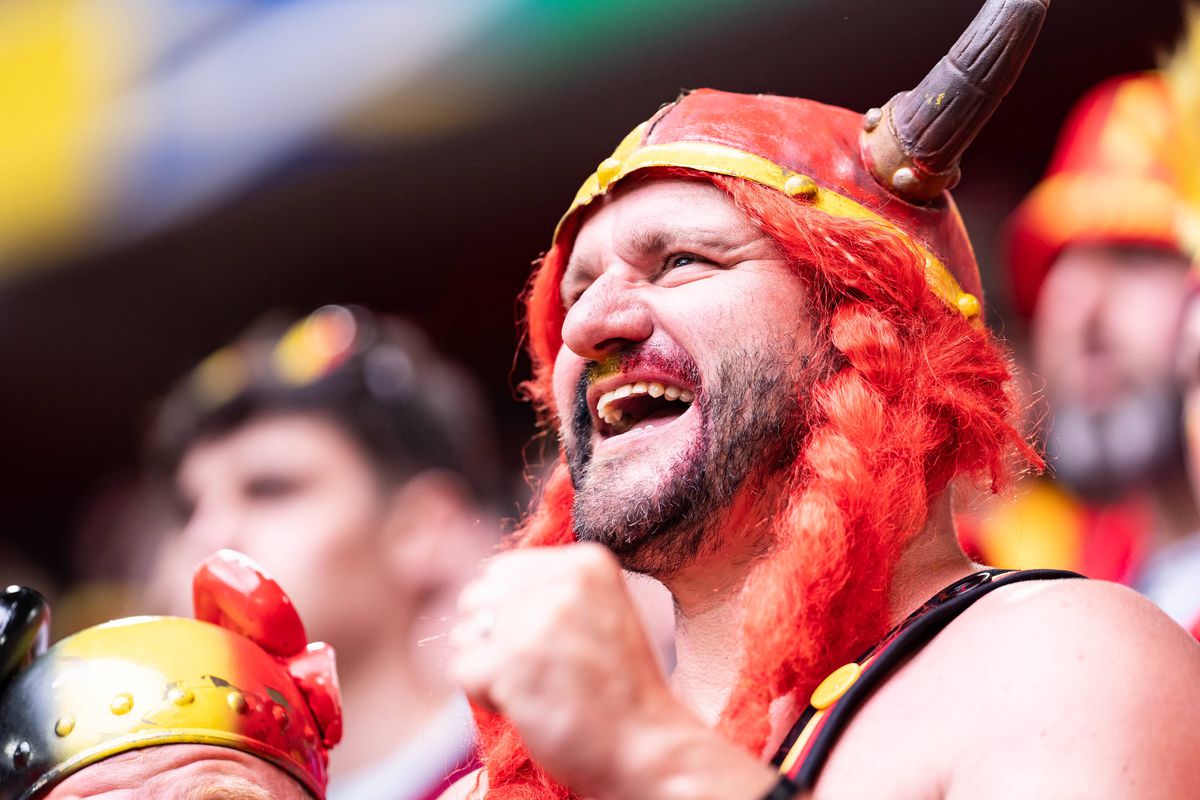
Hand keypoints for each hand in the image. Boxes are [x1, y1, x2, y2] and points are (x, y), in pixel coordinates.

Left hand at [450, 543, 777, 799]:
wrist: (647, 749)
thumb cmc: (617, 690)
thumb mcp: (598, 612)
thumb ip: (549, 590)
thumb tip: (484, 587)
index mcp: (586, 561)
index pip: (501, 571)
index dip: (511, 615)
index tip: (551, 647)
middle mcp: (562, 580)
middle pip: (476, 598)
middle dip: (493, 639)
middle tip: (540, 672)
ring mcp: (536, 619)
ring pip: (464, 635)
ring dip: (488, 669)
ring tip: (538, 688)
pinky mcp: (511, 661)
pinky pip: (461, 671)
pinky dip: (485, 698)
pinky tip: (528, 707)